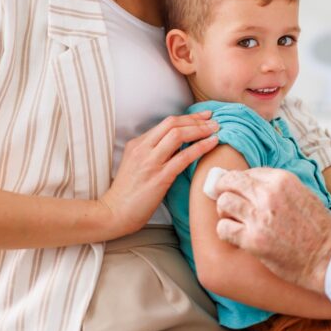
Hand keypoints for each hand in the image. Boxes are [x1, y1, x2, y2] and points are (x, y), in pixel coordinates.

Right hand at [100, 112, 218, 236]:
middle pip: (173, 124)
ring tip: (216, 130)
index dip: (188, 118)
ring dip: (200, 130)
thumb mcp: (137, 165)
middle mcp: (143, 149)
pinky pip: (184, 157)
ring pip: (178, 135)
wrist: (114, 213)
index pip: (166, 123)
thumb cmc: (128, 194)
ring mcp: (150, 162)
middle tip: (213, 120)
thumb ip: (153, 153)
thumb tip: (179, 147)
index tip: (203, 116)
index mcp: (137, 144)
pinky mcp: (159, 177)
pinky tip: (212, 143)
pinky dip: (201, 147)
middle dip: (196, 119)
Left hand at [213, 168, 330, 292]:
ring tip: (233, 220)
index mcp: (282, 180)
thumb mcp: (304, 195)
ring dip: (225, 212)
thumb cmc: (319, 230)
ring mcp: (259, 217)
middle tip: (224, 199)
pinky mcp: (252, 240)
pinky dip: (226, 232)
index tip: (240, 191)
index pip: (249, 172)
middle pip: (230, 181)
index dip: (241, 182)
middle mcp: (268, 194)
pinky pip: (223, 229)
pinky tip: (236, 237)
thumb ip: (279, 188)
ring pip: (223, 203)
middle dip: (223, 189)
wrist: (328, 258)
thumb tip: (253, 184)